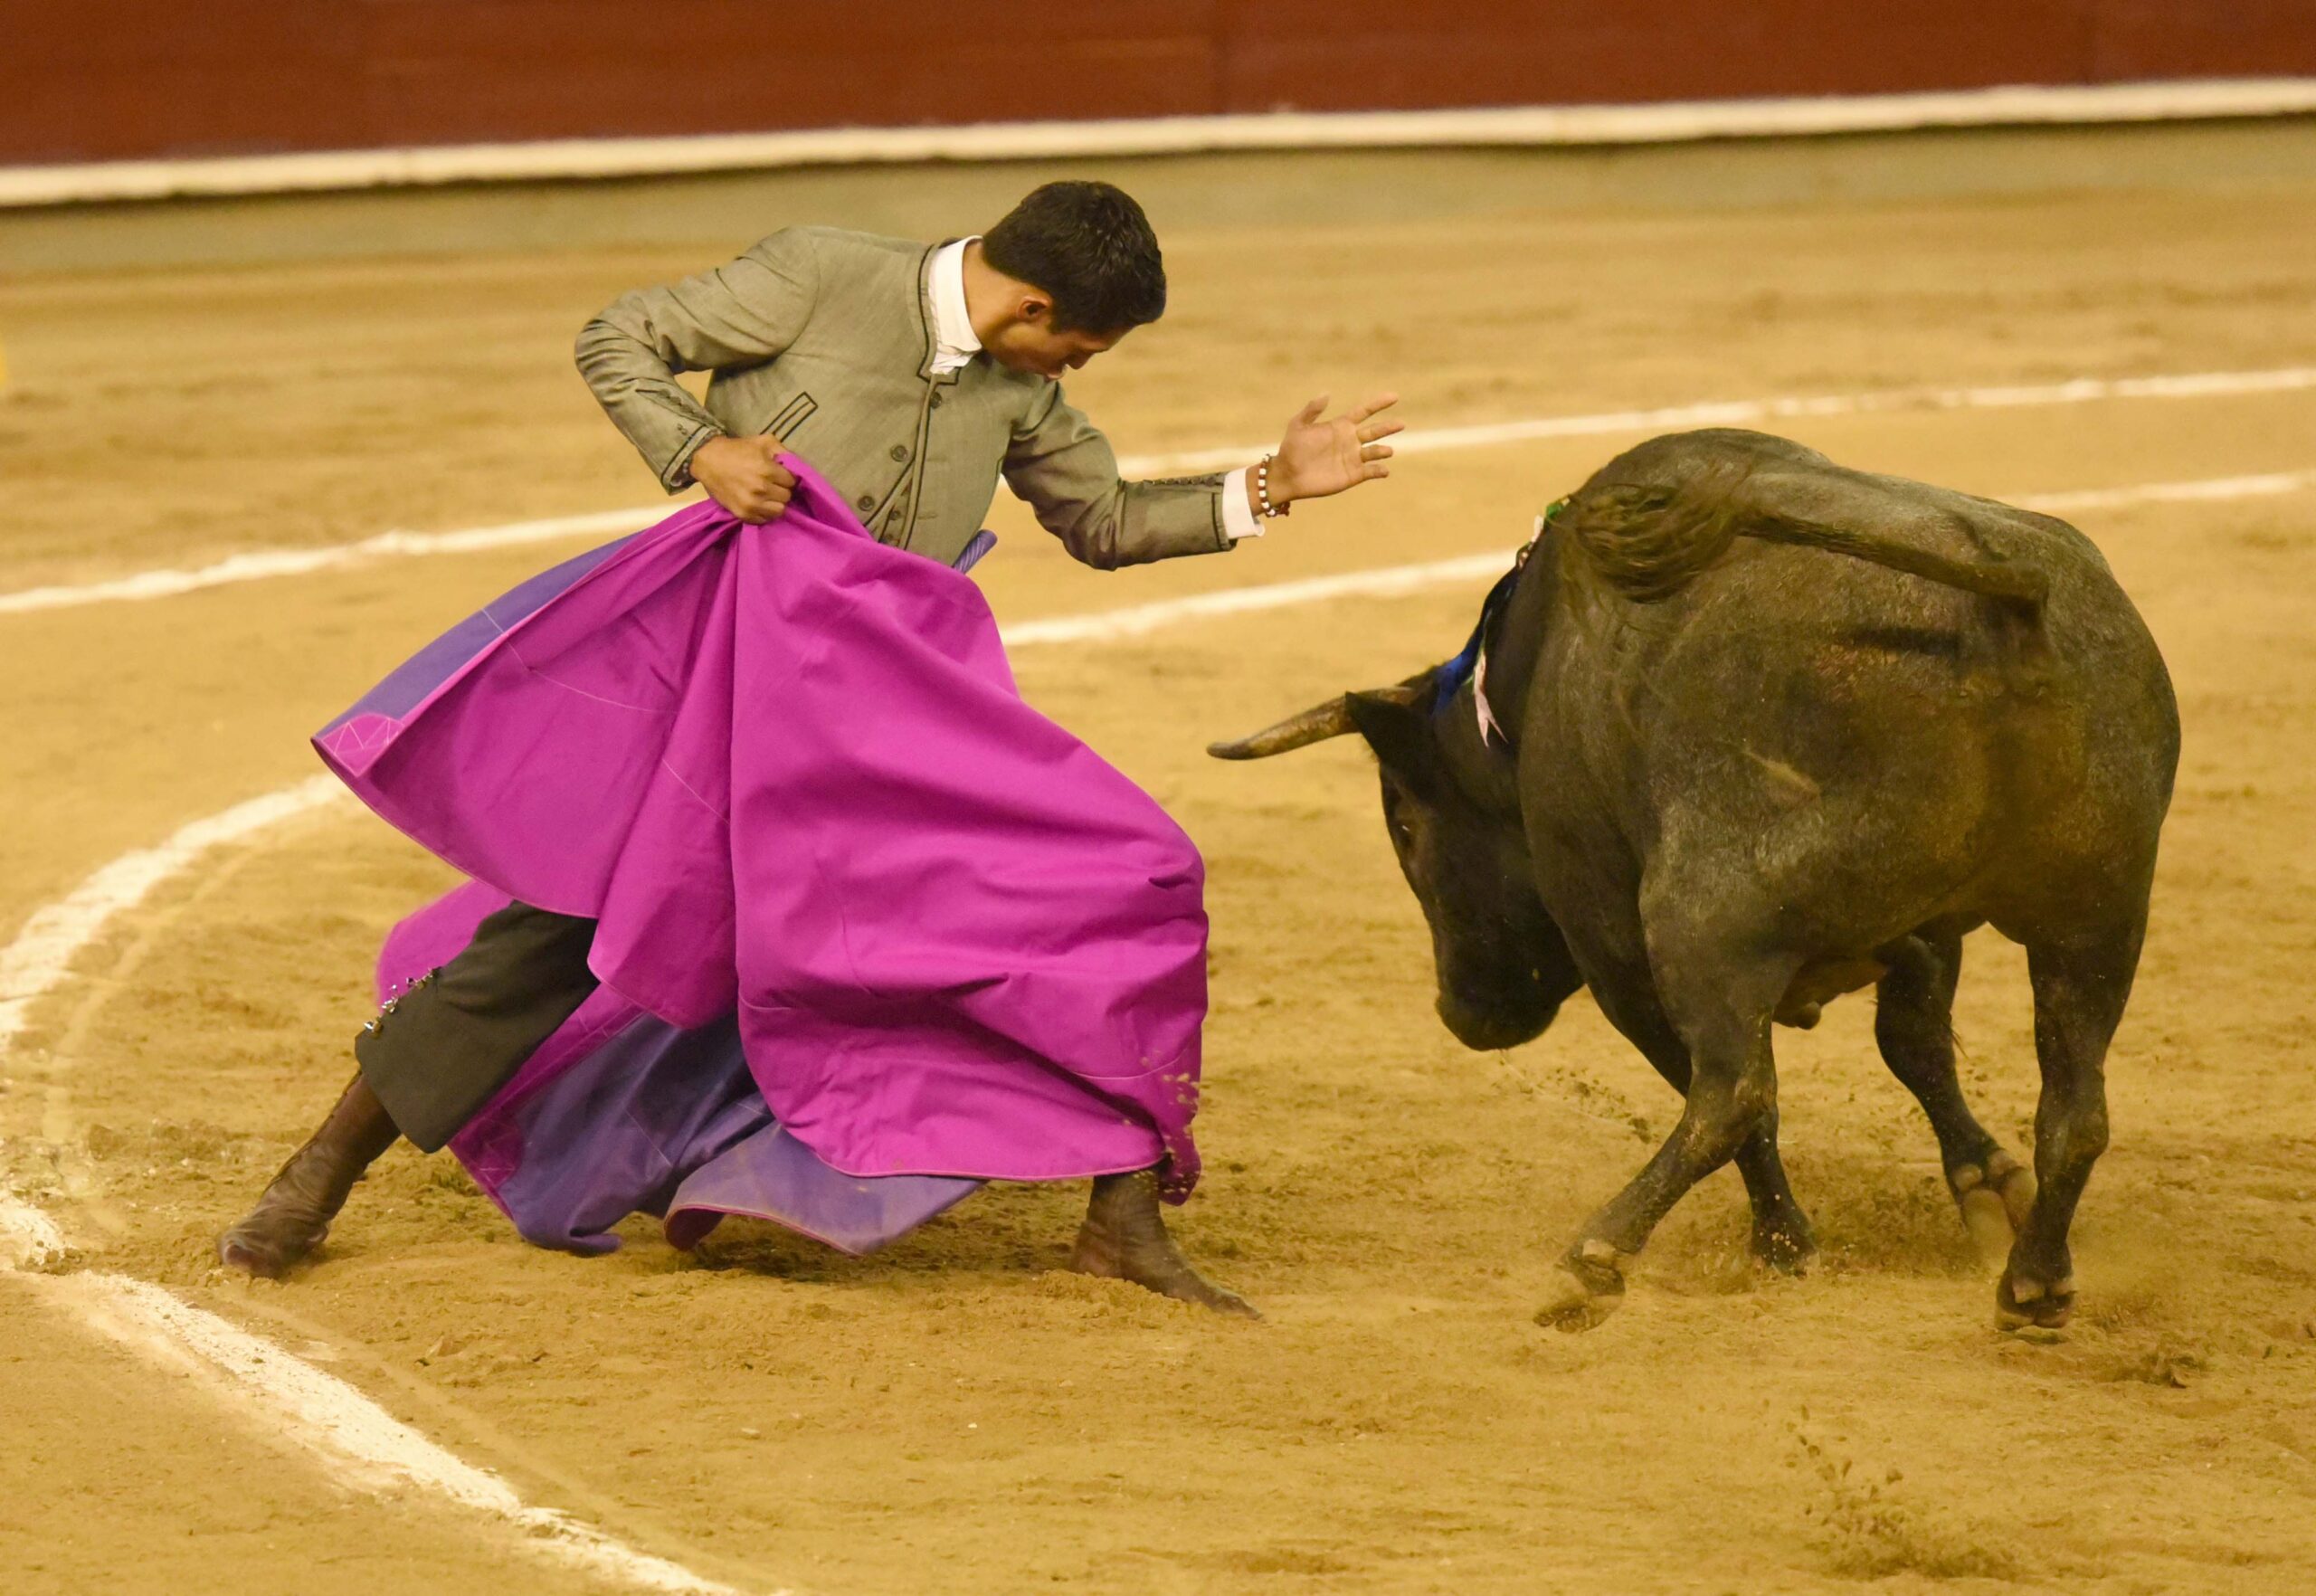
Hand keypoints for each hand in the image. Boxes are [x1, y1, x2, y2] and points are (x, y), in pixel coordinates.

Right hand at [689, 435, 796, 522]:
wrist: (708, 461)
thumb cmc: (737, 449)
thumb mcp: (763, 441)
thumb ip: (783, 451)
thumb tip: (797, 465)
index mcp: (767, 470)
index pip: (792, 481)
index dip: (788, 477)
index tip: (781, 475)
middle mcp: (761, 489)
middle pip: (787, 496)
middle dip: (782, 489)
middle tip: (773, 484)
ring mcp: (752, 504)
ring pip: (779, 510)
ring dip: (776, 502)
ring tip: (768, 495)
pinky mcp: (743, 514)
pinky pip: (764, 519)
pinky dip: (764, 512)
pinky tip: (759, 502)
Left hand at [1267, 393, 1401, 507]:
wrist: (1288, 475)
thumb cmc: (1291, 449)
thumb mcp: (1298, 425)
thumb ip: (1312, 410)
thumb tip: (1327, 393)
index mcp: (1340, 426)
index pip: (1364, 411)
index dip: (1378, 404)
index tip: (1394, 397)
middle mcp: (1350, 441)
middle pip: (1375, 431)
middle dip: (1388, 427)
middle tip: (1401, 423)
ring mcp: (1352, 458)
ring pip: (1374, 452)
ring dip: (1382, 450)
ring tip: (1387, 450)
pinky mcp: (1352, 476)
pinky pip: (1370, 472)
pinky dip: (1379, 470)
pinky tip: (1383, 470)